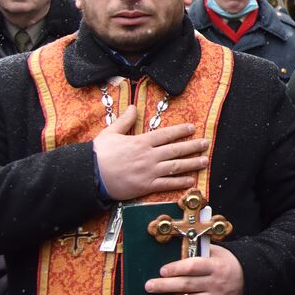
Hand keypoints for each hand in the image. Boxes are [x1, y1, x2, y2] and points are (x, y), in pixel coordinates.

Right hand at [94, 106, 210, 201]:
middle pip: (175, 150)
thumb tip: (133, 107)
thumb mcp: (110, 133)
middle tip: (206, 144)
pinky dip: (180, 182)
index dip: (181, 131)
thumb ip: (125, 121)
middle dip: (193, 146)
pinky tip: (191, 180)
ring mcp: (149, 172)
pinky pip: (167, 184)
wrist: (89, 176)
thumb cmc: (99, 155)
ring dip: (192, 163)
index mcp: (141, 142)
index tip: (192, 128)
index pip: (166, 134)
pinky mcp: (146, 186)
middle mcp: (149, 156)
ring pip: (175, 166)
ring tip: (205, 161)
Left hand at [147, 244, 245, 294]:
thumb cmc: (227, 262)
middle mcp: (215, 283)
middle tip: (149, 286)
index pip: (193, 267)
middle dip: (166, 286)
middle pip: (187, 285)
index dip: (176, 268)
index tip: (162, 270)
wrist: (250, 278)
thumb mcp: (218, 252)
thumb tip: (177, 250)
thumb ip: (199, 251)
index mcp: (216, 266)